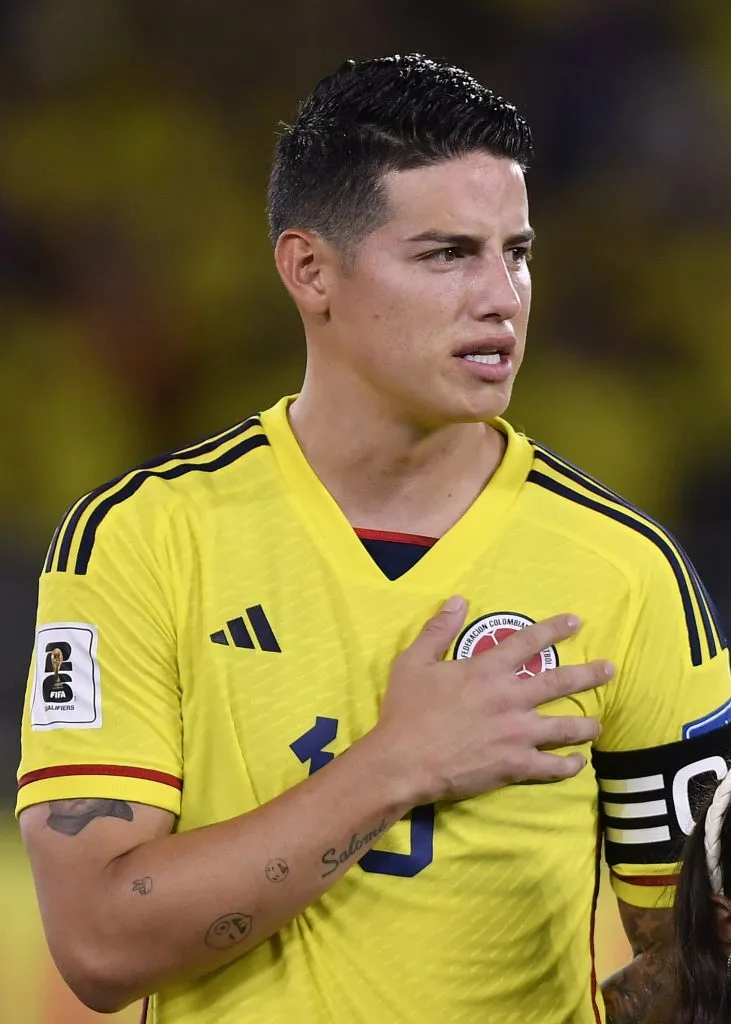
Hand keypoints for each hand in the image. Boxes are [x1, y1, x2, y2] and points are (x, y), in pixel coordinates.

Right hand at [377, 597, 612, 804]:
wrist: (404, 761)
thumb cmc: (406, 711)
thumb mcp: (413, 662)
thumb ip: (438, 630)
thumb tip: (458, 600)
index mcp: (487, 670)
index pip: (529, 642)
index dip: (554, 629)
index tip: (576, 621)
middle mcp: (510, 698)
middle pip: (560, 681)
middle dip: (589, 674)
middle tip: (610, 669)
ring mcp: (517, 733)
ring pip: (565, 727)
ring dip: (586, 725)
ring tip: (599, 724)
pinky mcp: (515, 765)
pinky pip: (552, 767)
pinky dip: (569, 765)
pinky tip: (577, 762)